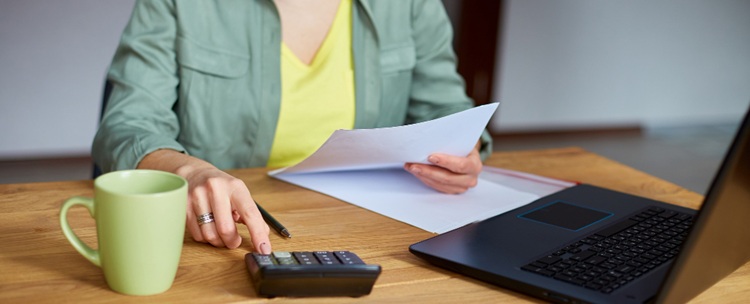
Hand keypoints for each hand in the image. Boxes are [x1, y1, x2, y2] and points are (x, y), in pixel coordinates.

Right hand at [138, 150, 271, 252]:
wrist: (194, 173)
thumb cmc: (221, 187)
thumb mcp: (239, 193)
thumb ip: (251, 213)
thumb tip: (263, 235)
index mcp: (235, 186)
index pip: (250, 213)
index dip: (258, 234)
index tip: (264, 249)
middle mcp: (215, 189)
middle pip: (226, 229)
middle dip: (232, 242)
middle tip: (234, 241)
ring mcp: (197, 197)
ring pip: (210, 235)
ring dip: (218, 241)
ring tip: (220, 234)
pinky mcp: (183, 206)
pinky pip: (198, 235)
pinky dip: (206, 238)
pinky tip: (208, 227)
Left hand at [404, 141, 482, 193]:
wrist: (466, 155)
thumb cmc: (462, 146)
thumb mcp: (461, 142)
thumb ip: (450, 142)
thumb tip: (429, 139)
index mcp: (474, 165)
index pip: (461, 165)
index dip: (445, 162)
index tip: (430, 157)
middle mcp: (470, 179)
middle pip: (447, 178)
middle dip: (428, 171)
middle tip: (413, 164)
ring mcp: (461, 187)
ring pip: (439, 184)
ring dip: (423, 175)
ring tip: (410, 167)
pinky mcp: (452, 191)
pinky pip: (436, 187)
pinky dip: (425, 179)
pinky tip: (415, 172)